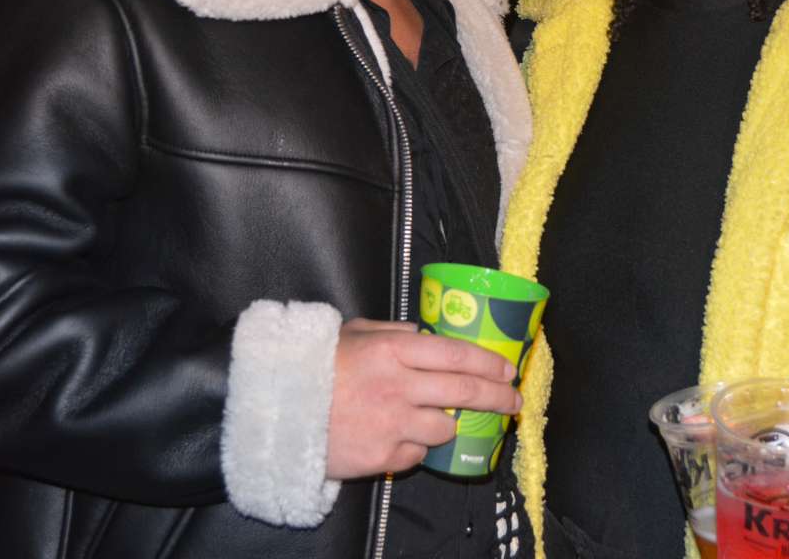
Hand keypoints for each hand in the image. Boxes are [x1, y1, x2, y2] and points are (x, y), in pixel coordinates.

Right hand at [326, 318, 521, 479]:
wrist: (276, 412)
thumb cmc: (314, 367)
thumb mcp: (353, 334)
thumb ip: (393, 332)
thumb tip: (426, 334)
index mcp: (391, 351)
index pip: (456, 354)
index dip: (488, 362)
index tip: (507, 368)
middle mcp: (398, 386)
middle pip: (464, 391)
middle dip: (497, 397)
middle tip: (513, 401)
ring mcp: (393, 424)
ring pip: (446, 428)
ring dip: (451, 424)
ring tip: (446, 420)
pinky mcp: (383, 457)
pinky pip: (417, 453)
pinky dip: (417, 446)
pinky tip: (404, 437)